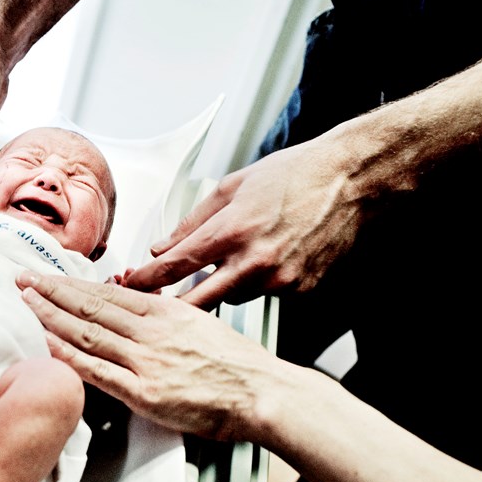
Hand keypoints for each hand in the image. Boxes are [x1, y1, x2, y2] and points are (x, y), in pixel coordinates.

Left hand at [16, 272, 291, 440]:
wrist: (263, 393)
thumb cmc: (236, 364)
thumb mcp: (199, 322)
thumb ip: (164, 315)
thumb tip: (136, 305)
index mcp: (165, 311)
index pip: (105, 293)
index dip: (70, 284)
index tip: (46, 276)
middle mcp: (151, 331)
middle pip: (90, 306)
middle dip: (50, 292)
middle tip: (20, 279)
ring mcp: (146, 361)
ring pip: (88, 332)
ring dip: (51, 316)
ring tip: (25, 303)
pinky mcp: (146, 393)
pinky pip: (99, 371)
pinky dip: (70, 356)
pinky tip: (48, 343)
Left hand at [124, 137, 364, 309]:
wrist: (353, 181)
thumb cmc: (296, 175)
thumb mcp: (232, 186)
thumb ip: (192, 222)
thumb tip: (161, 246)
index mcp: (232, 231)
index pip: (173, 267)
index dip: (144, 281)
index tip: (129, 286)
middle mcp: (254, 262)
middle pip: (195, 303)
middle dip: (171, 307)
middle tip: (155, 303)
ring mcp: (279, 281)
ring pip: (231, 299)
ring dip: (221, 287)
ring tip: (234, 257)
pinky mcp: (300, 292)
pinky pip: (264, 296)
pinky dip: (256, 283)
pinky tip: (268, 259)